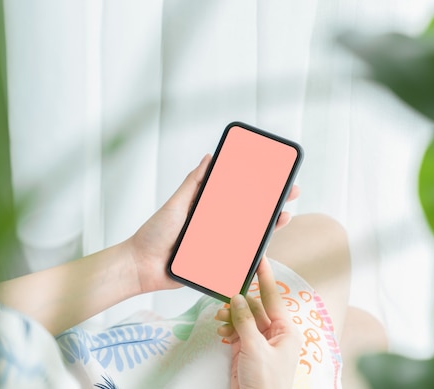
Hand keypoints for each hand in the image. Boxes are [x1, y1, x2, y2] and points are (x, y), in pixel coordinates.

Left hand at [126, 155, 299, 293]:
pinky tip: (267, 246)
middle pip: (250, 215)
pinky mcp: (216, 265)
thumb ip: (193, 184)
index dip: (258, 187)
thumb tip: (210, 157)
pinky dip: (254, 255)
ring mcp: (217, 246)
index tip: (276, 176)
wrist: (141, 267)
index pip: (238, 195)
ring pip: (249, 237)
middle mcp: (215, 226)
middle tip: (291, 193)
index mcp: (207, 209)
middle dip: (272, 204)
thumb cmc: (155, 234)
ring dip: (269, 228)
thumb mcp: (176, 204)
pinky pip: (238, 259)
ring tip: (283, 217)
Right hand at [216, 259, 302, 388]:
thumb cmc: (267, 383)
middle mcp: (274, 333)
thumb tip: (237, 298)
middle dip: (239, 300)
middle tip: (225, 290)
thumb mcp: (256, 348)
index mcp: (286, 330)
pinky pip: (236, 329)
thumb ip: (245, 321)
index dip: (265, 277)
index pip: (273, 297)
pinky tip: (221, 328)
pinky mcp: (246, 349)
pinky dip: (228, 327)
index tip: (259, 259)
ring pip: (243, 317)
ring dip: (231, 315)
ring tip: (221, 316)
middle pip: (255, 306)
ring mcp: (260, 341)